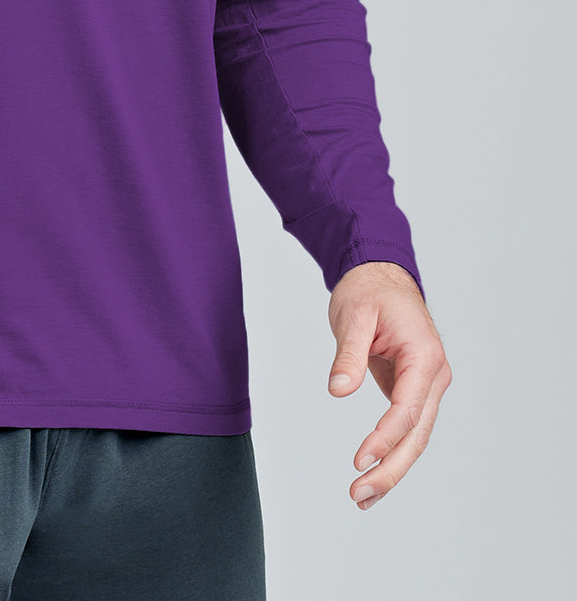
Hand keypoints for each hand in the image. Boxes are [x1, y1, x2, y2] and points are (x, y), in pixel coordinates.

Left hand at [326, 260, 451, 510]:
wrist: (380, 277)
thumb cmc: (369, 291)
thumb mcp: (352, 314)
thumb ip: (348, 353)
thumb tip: (338, 389)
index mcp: (425, 356)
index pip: (407, 408)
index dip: (385, 438)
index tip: (360, 459)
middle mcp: (434, 376)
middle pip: (416, 434)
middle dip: (390, 468)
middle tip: (359, 493)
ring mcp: (426, 386)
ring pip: (414, 437)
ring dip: (391, 468)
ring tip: (362, 496)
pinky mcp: (413, 391)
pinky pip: (405, 428)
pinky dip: (390, 452)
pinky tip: (371, 473)